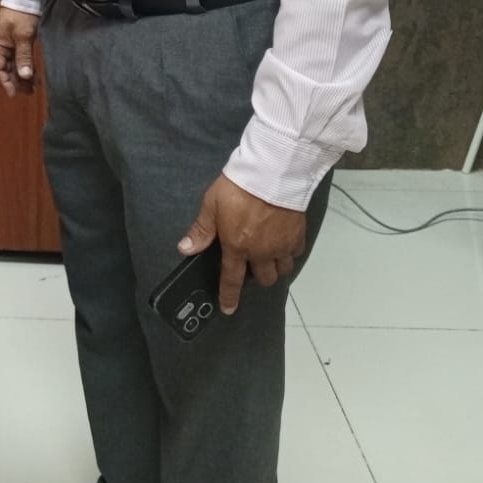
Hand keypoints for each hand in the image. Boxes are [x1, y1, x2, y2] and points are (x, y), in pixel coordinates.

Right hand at [0, 7, 39, 96]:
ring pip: (12, 66)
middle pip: (5, 69)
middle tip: (30, 91)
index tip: (14, 94)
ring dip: (21, 76)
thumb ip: (24, 57)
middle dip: (16, 81)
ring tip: (33, 86)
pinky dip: (25, 67)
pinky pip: (18, 59)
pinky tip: (33, 74)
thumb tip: (25, 76)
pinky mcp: (16, 42)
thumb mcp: (23, 36)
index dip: (5, 82)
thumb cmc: (21, 14)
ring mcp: (7, 44)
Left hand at [179, 172, 304, 314]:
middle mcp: (261, 252)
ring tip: (269, 256)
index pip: (232, 279)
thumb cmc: (237, 188)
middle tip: (251, 264)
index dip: (229, 297)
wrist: (272, 173)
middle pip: (264, 279)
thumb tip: (185, 249)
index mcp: (237, 247)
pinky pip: (295, 253)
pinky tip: (283, 242)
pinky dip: (289, 252)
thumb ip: (201, 230)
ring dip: (275, 267)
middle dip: (257, 277)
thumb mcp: (211, 205)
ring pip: (282, 270)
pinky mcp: (298, 236)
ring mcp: (282, 246)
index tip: (229, 309)